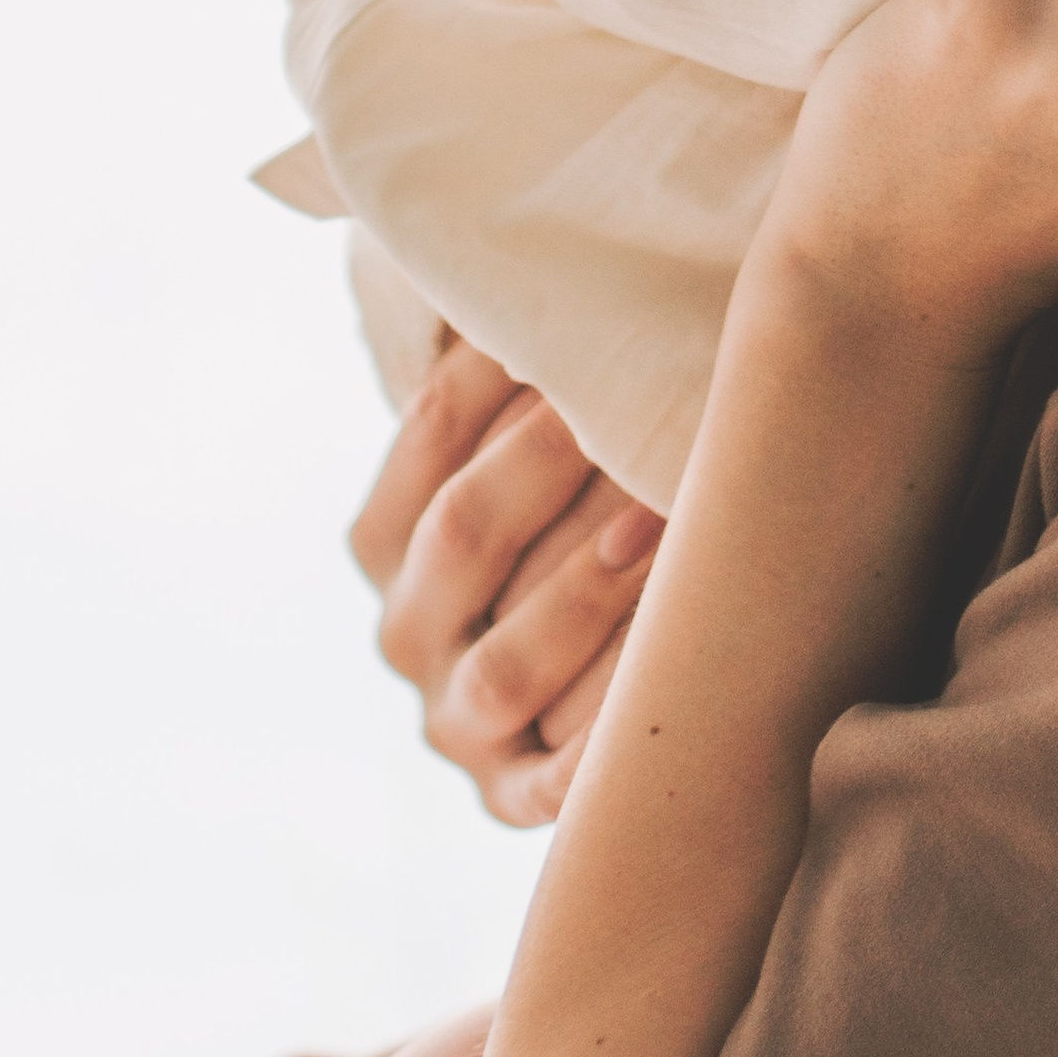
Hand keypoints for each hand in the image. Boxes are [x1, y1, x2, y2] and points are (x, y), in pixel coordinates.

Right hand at [350, 343, 660, 827]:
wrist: (588, 716)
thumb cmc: (575, 541)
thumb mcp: (530, 469)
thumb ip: (526, 383)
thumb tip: (554, 254)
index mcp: (385, 541)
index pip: (431, 429)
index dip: (504, 369)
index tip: (580, 318)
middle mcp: (405, 635)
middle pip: (466, 532)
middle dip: (553, 459)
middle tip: (638, 397)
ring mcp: (459, 725)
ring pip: (513, 661)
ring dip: (590, 591)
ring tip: (666, 525)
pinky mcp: (520, 803)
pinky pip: (567, 782)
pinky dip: (612, 740)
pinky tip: (672, 691)